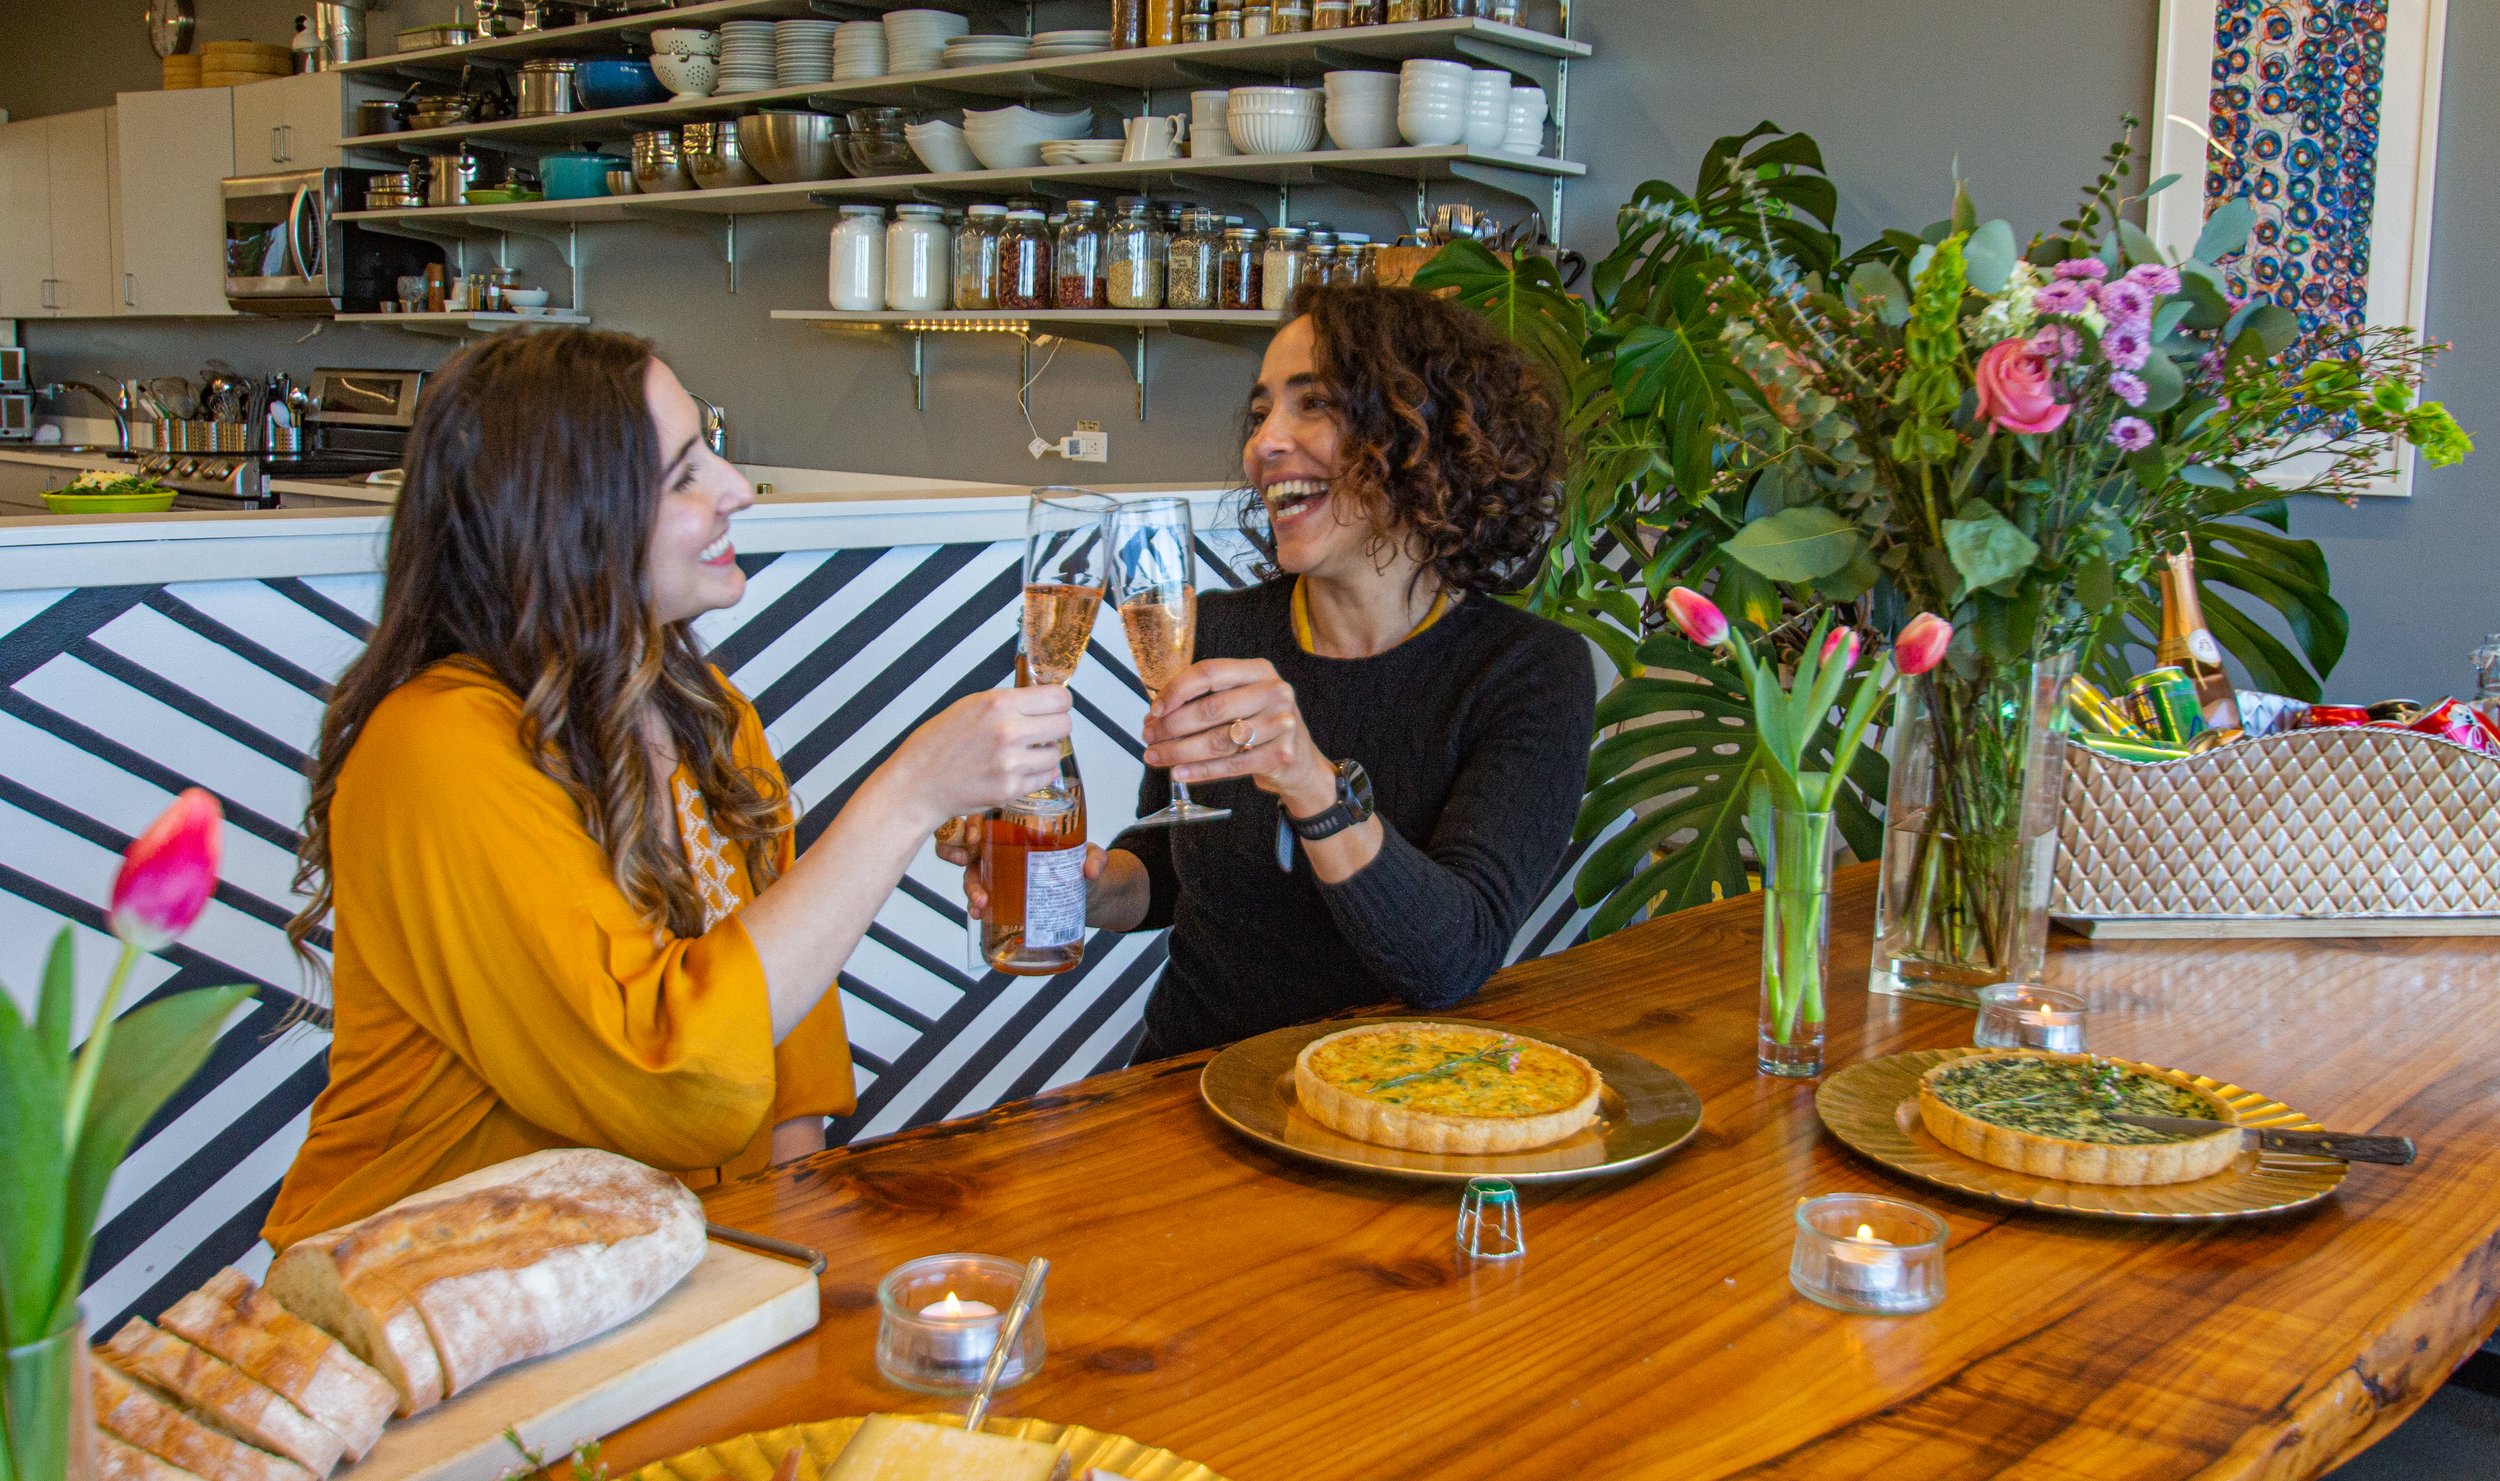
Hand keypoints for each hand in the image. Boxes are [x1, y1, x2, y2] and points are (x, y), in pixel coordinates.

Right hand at [885, 686, 1071, 828]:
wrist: (917, 783)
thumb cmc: (936, 745)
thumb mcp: (969, 706)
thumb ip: (1007, 703)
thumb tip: (1039, 702)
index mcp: (998, 704)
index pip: (1058, 697)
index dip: (1059, 702)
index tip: (1055, 706)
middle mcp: (1008, 732)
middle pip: (1064, 725)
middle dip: (1055, 726)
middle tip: (1042, 730)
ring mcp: (1012, 763)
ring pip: (1056, 754)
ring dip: (1045, 753)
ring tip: (1023, 753)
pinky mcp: (1011, 789)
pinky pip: (1045, 778)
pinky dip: (1036, 774)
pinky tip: (1017, 769)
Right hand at [937, 833, 1109, 920]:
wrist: (1086, 895)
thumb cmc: (1079, 865)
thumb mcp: (1089, 856)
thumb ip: (1094, 858)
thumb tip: (1090, 869)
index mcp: (1016, 827)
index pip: (986, 816)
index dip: (972, 822)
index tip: (975, 835)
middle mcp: (1001, 847)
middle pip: (968, 844)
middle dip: (957, 852)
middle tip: (966, 860)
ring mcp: (997, 873)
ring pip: (969, 872)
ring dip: (969, 886)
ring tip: (980, 902)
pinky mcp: (1000, 896)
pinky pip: (979, 897)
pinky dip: (975, 905)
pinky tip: (980, 913)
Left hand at [1142, 658, 1336, 817]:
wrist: (1299, 759)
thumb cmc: (1259, 724)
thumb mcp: (1239, 700)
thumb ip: (1202, 700)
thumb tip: (1155, 715)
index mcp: (1258, 670)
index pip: (1209, 673)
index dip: (1176, 690)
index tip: (1155, 709)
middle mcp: (1274, 692)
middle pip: (1211, 708)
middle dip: (1172, 725)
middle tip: (1149, 736)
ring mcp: (1281, 723)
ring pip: (1218, 740)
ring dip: (1180, 751)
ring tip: (1156, 756)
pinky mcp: (1281, 754)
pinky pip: (1231, 765)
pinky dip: (1201, 771)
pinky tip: (1180, 773)